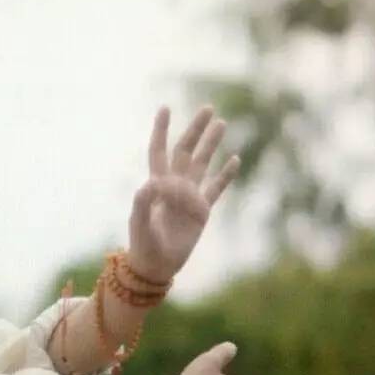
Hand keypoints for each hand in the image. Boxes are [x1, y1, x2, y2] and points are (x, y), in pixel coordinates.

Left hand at [127, 105, 240, 281]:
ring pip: (203, 164)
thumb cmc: (143, 244)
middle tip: (208, 109)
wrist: (155, 265)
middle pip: (186, 151)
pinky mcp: (202, 211)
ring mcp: (190, 197)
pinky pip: (216, 189)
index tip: (165, 108)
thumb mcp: (139, 223)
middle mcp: (174, 186)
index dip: (162, 130)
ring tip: (222, 123)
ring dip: (211, 144)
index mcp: (156, 185)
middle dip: (195, 130)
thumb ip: (143, 202)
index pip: (159, 151)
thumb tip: (152, 183)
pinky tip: (235, 159)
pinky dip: (226, 175)